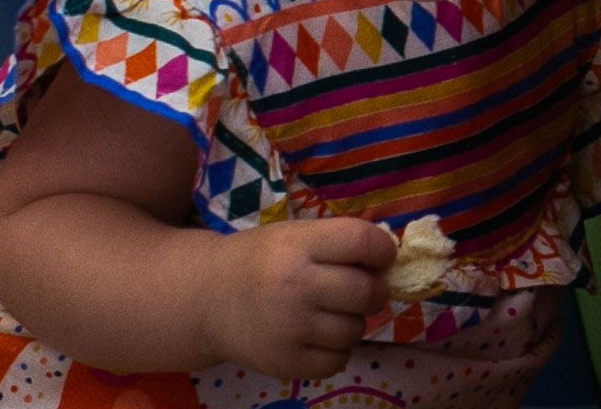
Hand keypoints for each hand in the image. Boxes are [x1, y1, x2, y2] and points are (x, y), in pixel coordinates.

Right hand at [206, 218, 397, 379]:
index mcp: (299, 245)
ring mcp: (290, 329)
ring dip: (353, 321)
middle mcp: (295, 286)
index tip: (380, 256)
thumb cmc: (263, 260)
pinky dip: (336, 350)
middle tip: (359, 289)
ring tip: (329, 312)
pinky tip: (317, 335)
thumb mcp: (296, 236)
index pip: (363, 242)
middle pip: (367, 292)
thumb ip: (341, 243)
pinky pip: (338, 361)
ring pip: (355, 330)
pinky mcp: (285, 362)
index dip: (383, 250)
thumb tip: (393, 261)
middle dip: (374, 290)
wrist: (207, 299)